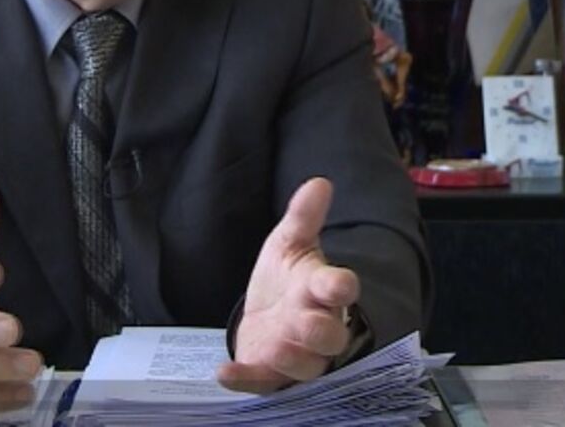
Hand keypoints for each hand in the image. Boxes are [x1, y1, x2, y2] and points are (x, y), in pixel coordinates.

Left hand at [217, 177, 358, 393]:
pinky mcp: (270, 374)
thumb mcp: (289, 243)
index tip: (339, 283)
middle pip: (329, 335)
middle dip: (319, 330)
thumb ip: (303, 216)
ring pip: (304, 365)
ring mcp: (296, 354)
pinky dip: (244, 379)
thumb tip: (318, 183)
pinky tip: (223, 372)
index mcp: (321, 289)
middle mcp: (315, 325)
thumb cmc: (286, 279)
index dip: (340, 287)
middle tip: (304, 321)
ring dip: (290, 358)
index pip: (340, 288)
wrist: (268, 315)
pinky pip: (262, 381)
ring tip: (273, 346)